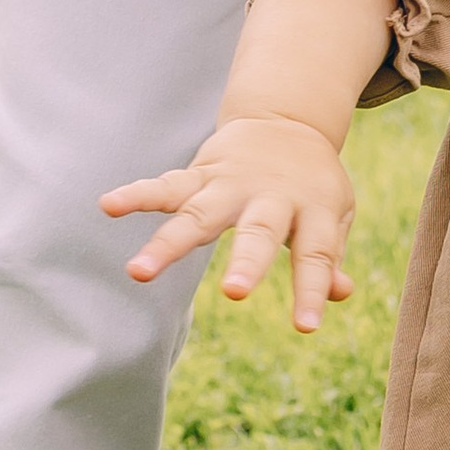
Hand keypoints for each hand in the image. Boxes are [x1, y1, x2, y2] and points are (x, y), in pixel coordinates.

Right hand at [103, 115, 358, 333]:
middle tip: (234, 293)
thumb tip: (340, 294)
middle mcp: (270, 196)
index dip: (312, 290)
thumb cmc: (312, 186)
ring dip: (168, 243)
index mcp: (313, 209)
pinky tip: (109, 205)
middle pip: (258, 232)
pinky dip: (137, 195)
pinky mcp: (201, 174)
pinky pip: (167, 186)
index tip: (305, 327)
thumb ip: (331, 256)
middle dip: (246, 263)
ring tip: (137, 272)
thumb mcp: (335, 217)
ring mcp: (231, 184)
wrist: (288, 122)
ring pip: (198, 214)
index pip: (316, 255)